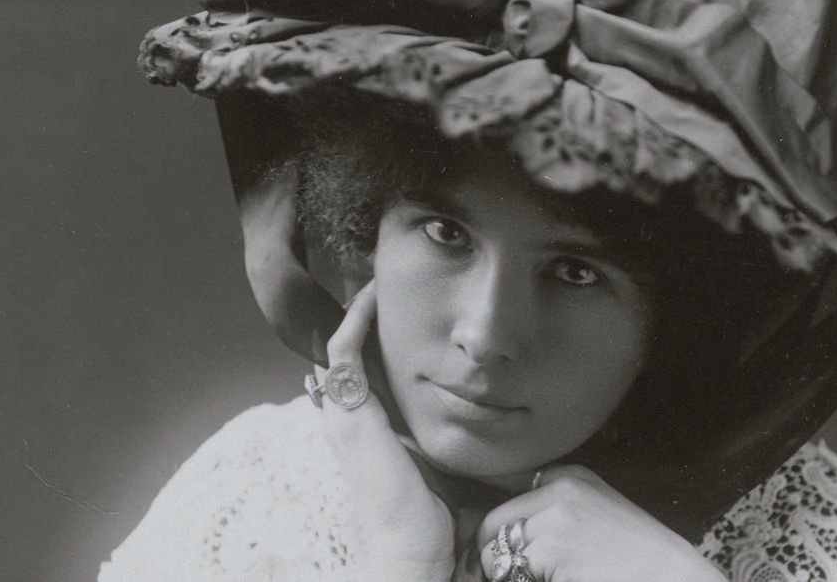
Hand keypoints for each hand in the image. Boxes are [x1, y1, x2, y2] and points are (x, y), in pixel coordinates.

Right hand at [314, 281, 455, 579]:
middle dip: (365, 319)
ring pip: (340, 349)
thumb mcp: (447, 467)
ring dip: (358, 314)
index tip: (406, 311)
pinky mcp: (349, 417)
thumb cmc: (437, 524)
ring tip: (376, 282)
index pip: (366, 376)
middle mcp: (349, 424)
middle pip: (349, 357)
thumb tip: (496, 419)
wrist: (414, 556)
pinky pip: (342, 355)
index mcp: (370, 437)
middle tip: (383, 284)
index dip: (378, 342)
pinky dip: (354, 323)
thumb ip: (456, 441)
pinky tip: (372, 298)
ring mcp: (344, 420)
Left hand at [477, 465, 724, 581]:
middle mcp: (559, 489)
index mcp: (568, 476)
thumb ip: (549, 508)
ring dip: (507, 576)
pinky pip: (513, 576)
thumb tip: (489, 532)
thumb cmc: (632, 556)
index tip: (488, 554)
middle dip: (487, 558)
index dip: (488, 533)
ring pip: (495, 556)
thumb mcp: (592, 511)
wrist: (671, 577)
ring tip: (542, 579)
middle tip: (500, 577)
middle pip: (490, 526)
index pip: (502, 499)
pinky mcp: (555, 551)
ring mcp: (556, 519)